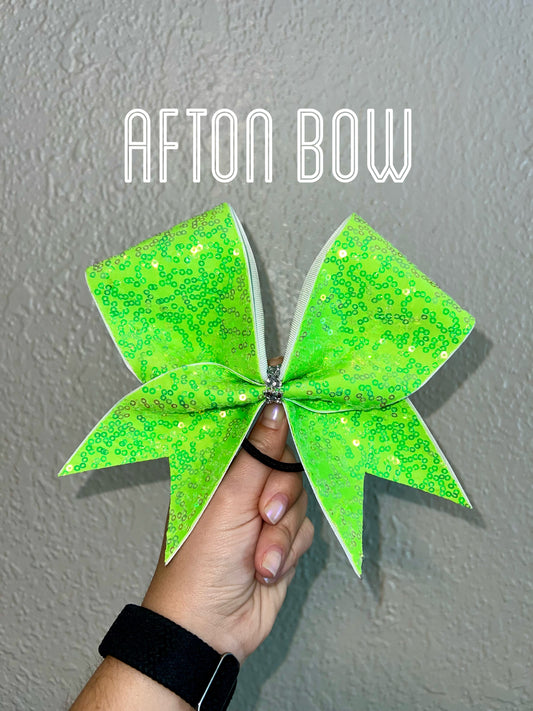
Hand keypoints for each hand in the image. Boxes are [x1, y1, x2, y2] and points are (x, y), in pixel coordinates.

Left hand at [141, 356, 314, 663]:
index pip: (254, 433)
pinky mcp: (282, 542)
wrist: (208, 629)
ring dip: (282, 534)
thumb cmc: (201, 561)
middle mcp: (240, 487)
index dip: (273, 432)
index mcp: (218, 469)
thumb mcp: (230, 500)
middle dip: (280, 495)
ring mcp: (261, 515)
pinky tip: (266, 571)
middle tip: (265, 516)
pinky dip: (288, 551)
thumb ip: (260, 453)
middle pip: (285, 465)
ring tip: (259, 560)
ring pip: (299, 500)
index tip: (290, 430)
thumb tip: (276, 405)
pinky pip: (305, 530)